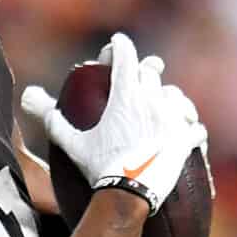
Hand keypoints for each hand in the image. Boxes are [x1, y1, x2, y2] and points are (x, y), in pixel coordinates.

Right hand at [19, 32, 207, 210]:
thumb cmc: (100, 169)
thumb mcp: (75, 146)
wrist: (128, 194)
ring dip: (172, 99)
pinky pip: (195, 128)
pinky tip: (191, 133)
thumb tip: (41, 108)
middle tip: (147, 73)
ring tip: (170, 106)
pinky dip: (192, 129)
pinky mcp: (185, 140)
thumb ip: (57, 125)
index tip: (118, 42)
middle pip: (152, 73)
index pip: (125, 57)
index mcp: (125, 96)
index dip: (120, 45)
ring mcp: (171, 119)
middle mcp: (151, 101)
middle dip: (147, 70)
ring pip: (176, 96)